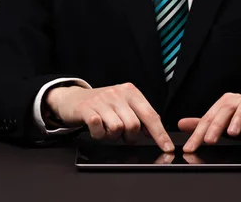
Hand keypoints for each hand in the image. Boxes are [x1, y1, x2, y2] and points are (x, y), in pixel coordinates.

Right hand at [46, 82, 173, 151]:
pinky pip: (99, 129)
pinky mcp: (86, 108)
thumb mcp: (124, 105)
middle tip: (122, 135)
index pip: (151, 115)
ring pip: (117, 128)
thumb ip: (139, 116)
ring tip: (107, 130)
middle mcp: (118, 93)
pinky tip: (97, 129)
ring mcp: (101, 100)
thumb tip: (154, 134)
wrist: (73, 98)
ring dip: (113, 136)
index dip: (160, 134)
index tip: (167, 148)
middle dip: (130, 137)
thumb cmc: (102, 104)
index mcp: (131, 92)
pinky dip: (99, 135)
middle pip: (134, 125)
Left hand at [178, 93, 240, 152]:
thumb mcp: (223, 123)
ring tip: (232, 133)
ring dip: (238, 119)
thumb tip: (181, 124)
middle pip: (225, 111)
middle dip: (216, 126)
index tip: (190, 148)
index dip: (198, 133)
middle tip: (208, 140)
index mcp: (224, 104)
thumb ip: (204, 124)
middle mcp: (238, 101)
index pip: (208, 118)